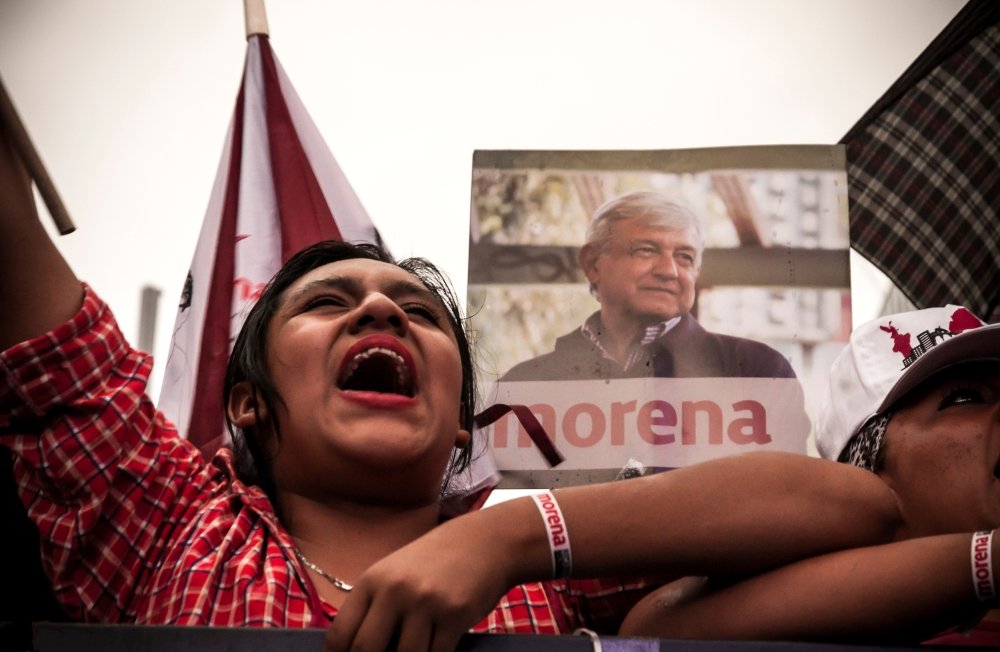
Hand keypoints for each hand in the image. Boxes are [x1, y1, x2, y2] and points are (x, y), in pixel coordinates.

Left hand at [323, 513, 517, 651]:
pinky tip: (435, 650)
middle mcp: (395, 590)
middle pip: (366, 650)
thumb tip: (354, 649)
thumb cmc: (436, 562)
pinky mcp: (454, 615)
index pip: (341, 634)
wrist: (484, 542)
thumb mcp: (396, 574)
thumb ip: (374, 607)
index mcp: (373, 580)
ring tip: (414, 650)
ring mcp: (425, 602)